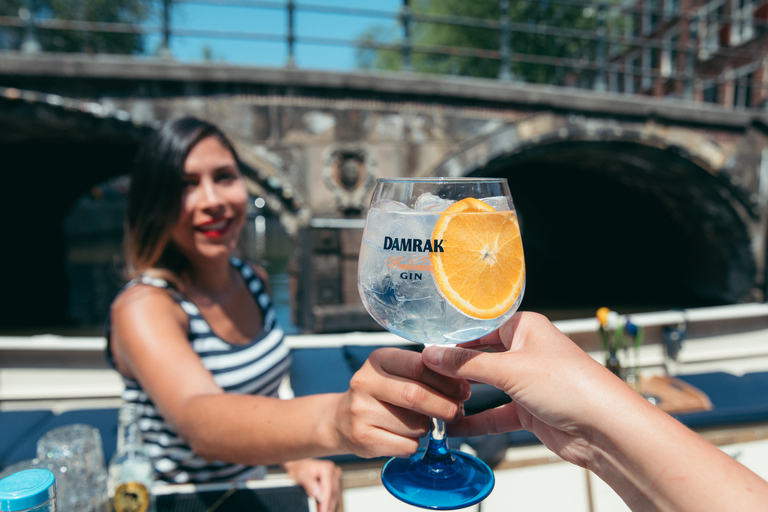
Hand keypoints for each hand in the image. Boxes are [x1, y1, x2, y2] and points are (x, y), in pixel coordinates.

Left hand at [282, 458, 341, 511]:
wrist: (300, 466)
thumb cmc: (300, 469)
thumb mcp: (301, 475)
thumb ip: (309, 484)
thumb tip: (317, 494)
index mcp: (327, 468)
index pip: (329, 488)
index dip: (326, 501)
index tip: (323, 511)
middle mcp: (334, 473)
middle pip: (334, 493)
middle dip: (328, 506)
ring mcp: (336, 479)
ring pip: (336, 497)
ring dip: (330, 506)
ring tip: (323, 511)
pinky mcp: (335, 485)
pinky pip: (335, 497)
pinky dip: (330, 504)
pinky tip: (325, 509)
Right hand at [335, 347, 470, 458]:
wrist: (341, 420)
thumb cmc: (380, 395)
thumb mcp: (396, 373)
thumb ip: (424, 373)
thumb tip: (462, 383)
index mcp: (378, 359)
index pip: (420, 366)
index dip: (447, 380)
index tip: (464, 389)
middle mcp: (365, 382)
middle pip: (416, 395)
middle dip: (445, 406)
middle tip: (457, 412)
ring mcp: (360, 411)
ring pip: (415, 424)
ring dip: (427, 428)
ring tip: (418, 423)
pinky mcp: (362, 438)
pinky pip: (406, 445)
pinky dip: (414, 444)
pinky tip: (404, 437)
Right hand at [421, 312, 639, 467]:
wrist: (605, 428)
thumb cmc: (570, 385)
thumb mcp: (510, 369)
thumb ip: (467, 364)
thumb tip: (433, 355)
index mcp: (525, 328)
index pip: (480, 327)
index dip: (453, 337)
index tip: (426, 347)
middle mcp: (526, 351)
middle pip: (480, 357)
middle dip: (454, 368)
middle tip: (423, 375)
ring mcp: (527, 382)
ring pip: (486, 387)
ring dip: (463, 395)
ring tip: (433, 399)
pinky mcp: (529, 411)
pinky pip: (495, 414)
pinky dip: (476, 421)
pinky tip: (454, 427)